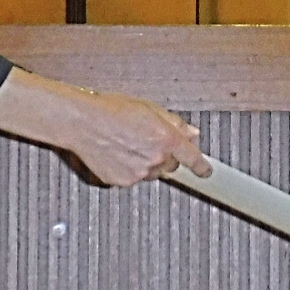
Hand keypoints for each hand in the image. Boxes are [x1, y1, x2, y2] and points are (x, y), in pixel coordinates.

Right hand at [0, 68, 208, 185]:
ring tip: (126, 143)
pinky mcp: (122, 181)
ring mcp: (138, 173)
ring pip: (151, 173)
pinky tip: (117, 152)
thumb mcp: (148, 108)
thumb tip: (190, 133)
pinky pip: (132, 178)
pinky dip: (128, 168)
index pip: (192, 158)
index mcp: (165, 139)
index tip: (206, 172)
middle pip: (170, 165)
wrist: (82, 122)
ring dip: (145, 162)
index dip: (202, 167)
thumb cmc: (111, 109)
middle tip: (145, 140)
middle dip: (164, 155)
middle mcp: (154, 159)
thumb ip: (174, 123)